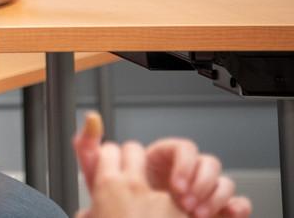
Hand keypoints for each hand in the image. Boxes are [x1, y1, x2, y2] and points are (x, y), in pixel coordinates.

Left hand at [74, 114, 251, 217]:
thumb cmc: (109, 203)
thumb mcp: (97, 176)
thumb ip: (89, 147)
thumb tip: (90, 118)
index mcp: (159, 159)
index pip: (181, 148)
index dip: (181, 164)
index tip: (172, 185)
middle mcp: (182, 173)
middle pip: (206, 161)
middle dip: (199, 180)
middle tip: (184, 200)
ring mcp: (198, 190)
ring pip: (223, 179)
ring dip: (214, 195)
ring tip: (196, 212)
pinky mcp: (212, 209)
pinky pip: (236, 202)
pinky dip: (235, 206)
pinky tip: (226, 214)